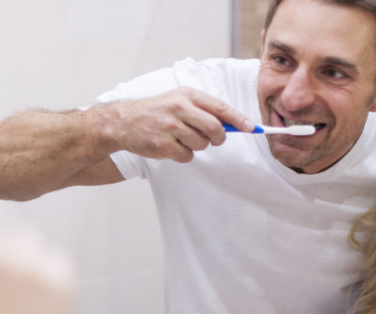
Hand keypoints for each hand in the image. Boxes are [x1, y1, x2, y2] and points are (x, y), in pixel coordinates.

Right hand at [108, 86, 252, 162]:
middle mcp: (179, 108)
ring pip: (201, 144)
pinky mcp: (163, 145)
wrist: (124, 122)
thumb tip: (232, 124)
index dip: (238, 119)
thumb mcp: (179, 100)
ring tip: (182, 139)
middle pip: (214, 128)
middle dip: (218, 137)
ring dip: (197, 146)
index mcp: (186, 95)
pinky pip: (187, 156)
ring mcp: (170, 127)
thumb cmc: (157, 111)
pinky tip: (172, 146)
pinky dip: (183, 155)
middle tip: (214, 139)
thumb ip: (203, 109)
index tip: (251, 128)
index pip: (219, 107)